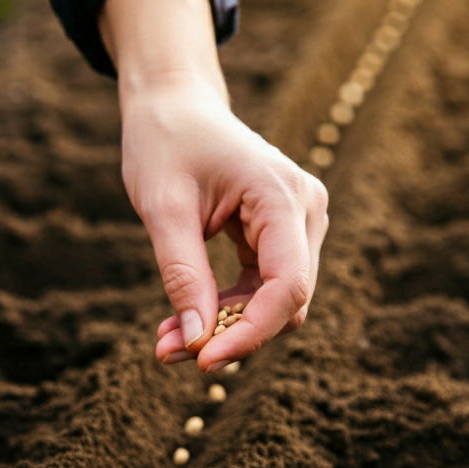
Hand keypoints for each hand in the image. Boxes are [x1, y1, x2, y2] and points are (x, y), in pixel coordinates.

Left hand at [122, 79, 328, 370]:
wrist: (174, 106)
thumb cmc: (165, 143)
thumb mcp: (163, 209)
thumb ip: (182, 275)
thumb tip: (196, 341)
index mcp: (282, 195)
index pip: (288, 286)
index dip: (250, 333)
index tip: (202, 361)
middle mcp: (305, 211)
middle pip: (286, 302)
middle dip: (230, 335)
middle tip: (165, 351)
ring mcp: (298, 225)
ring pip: (274, 303)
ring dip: (224, 328)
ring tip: (166, 340)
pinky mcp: (280, 238)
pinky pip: (261, 291)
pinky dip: (224, 311)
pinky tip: (183, 320)